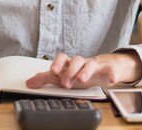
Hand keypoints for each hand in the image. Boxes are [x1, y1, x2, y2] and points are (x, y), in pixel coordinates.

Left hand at [25, 51, 141, 88]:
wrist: (106, 66)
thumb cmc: (81, 71)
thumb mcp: (64, 76)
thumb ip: (46, 79)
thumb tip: (29, 83)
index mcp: (70, 63)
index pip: (62, 58)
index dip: (57, 64)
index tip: (52, 71)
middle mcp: (82, 62)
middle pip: (75, 60)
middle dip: (70, 71)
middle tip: (66, 83)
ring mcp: (95, 65)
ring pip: (90, 64)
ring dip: (85, 71)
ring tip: (81, 80)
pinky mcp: (108, 70)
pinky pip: (111, 70)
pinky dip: (112, 74)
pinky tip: (111, 80)